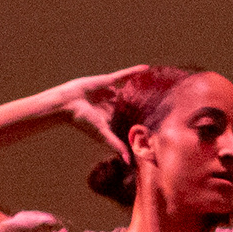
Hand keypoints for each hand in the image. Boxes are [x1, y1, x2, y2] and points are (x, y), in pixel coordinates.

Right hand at [54, 67, 176, 156]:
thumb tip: (128, 162)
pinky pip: (124, 75)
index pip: (130, 119)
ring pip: (129, 89)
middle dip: (144, 103)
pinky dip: (134, 72)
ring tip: (158, 85)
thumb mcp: (103, 133)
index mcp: (112, 117)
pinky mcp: (108, 81)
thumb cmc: (83, 120)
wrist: (68, 103)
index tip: (158, 124)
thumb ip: (115, 144)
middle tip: (164, 103)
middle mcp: (112, 104)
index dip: (141, 121)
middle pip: (132, 103)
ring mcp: (110, 92)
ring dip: (141, 87)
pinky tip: (147, 68)